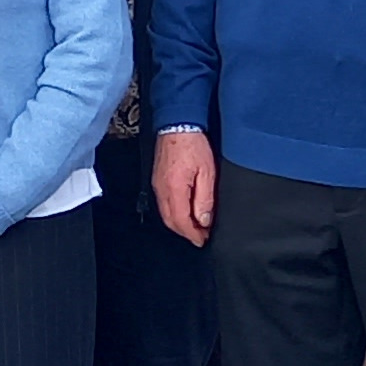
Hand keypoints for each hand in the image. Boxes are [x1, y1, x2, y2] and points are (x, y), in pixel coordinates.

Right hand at [153, 130, 217, 245]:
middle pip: (170, 221)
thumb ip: (205, 199)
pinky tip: (184, 212)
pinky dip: (174, 213)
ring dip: (179, 224)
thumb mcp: (207, 173)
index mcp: (174, 189)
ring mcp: (157, 185)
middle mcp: (162, 190)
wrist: (177, 124)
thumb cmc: (193, 145)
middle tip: (201, 237)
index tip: (203, 240)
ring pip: (165, 214)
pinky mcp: (157, 179)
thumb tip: (204, 220)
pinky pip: (163, 204)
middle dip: (185, 232)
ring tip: (195, 227)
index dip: (193, 234)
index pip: (181, 221)